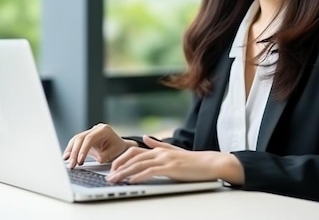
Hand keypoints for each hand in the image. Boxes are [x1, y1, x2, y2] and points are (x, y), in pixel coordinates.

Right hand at [62, 123, 134, 167]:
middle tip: (72, 164)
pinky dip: (71, 149)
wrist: (119, 146)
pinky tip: (67, 157)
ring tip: (67, 161)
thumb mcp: (115, 152)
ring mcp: (90, 132)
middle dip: (75, 152)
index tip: (80, 160)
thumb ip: (106, 155)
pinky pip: (76, 142)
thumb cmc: (118, 148)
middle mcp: (96, 129)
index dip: (83, 149)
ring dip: (71, 151)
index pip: (90, 138)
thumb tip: (99, 159)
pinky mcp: (86, 137)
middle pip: (81, 138)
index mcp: (104, 130)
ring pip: (76, 139)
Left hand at [106, 135, 235, 183]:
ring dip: (124, 173)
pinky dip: (139, 176)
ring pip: (139, 165)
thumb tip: (145, 138)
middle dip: (118, 167)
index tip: (112, 168)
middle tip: (108, 176)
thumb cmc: (193, 161)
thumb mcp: (173, 151)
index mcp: (158, 150)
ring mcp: (165, 159)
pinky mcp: (170, 168)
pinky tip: (131, 180)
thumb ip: (158, 145)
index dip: (121, 159)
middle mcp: (159, 153)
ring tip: (114, 180)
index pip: (134, 152)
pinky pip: (151, 172)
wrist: (210, 163)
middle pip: (133, 158)